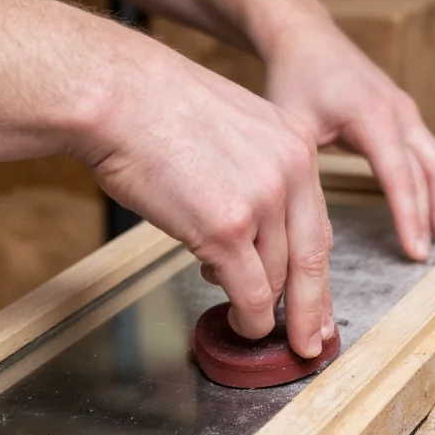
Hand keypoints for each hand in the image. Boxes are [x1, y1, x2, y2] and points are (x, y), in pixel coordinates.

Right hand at [82, 48, 333, 357]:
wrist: (115, 93)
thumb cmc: (156, 110)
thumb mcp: (231, 131)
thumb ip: (256, 178)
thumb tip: (252, 234)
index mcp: (297, 145)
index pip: (318, 224)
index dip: (318, 272)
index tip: (319, 301)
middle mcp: (291, 171)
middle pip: (312, 258)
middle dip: (312, 309)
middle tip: (311, 340)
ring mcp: (262, 199)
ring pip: (277, 280)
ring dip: (263, 309)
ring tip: (247, 318)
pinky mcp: (227, 227)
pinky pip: (250, 293)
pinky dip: (248, 318)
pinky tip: (240, 323)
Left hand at [263, 18, 434, 260]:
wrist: (305, 37)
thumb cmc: (294, 79)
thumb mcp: (292, 124)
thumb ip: (306, 168)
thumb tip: (308, 220)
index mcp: (373, 116)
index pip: (399, 176)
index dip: (410, 216)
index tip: (416, 251)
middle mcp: (399, 112)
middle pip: (428, 170)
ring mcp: (406, 112)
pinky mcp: (405, 115)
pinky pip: (434, 150)